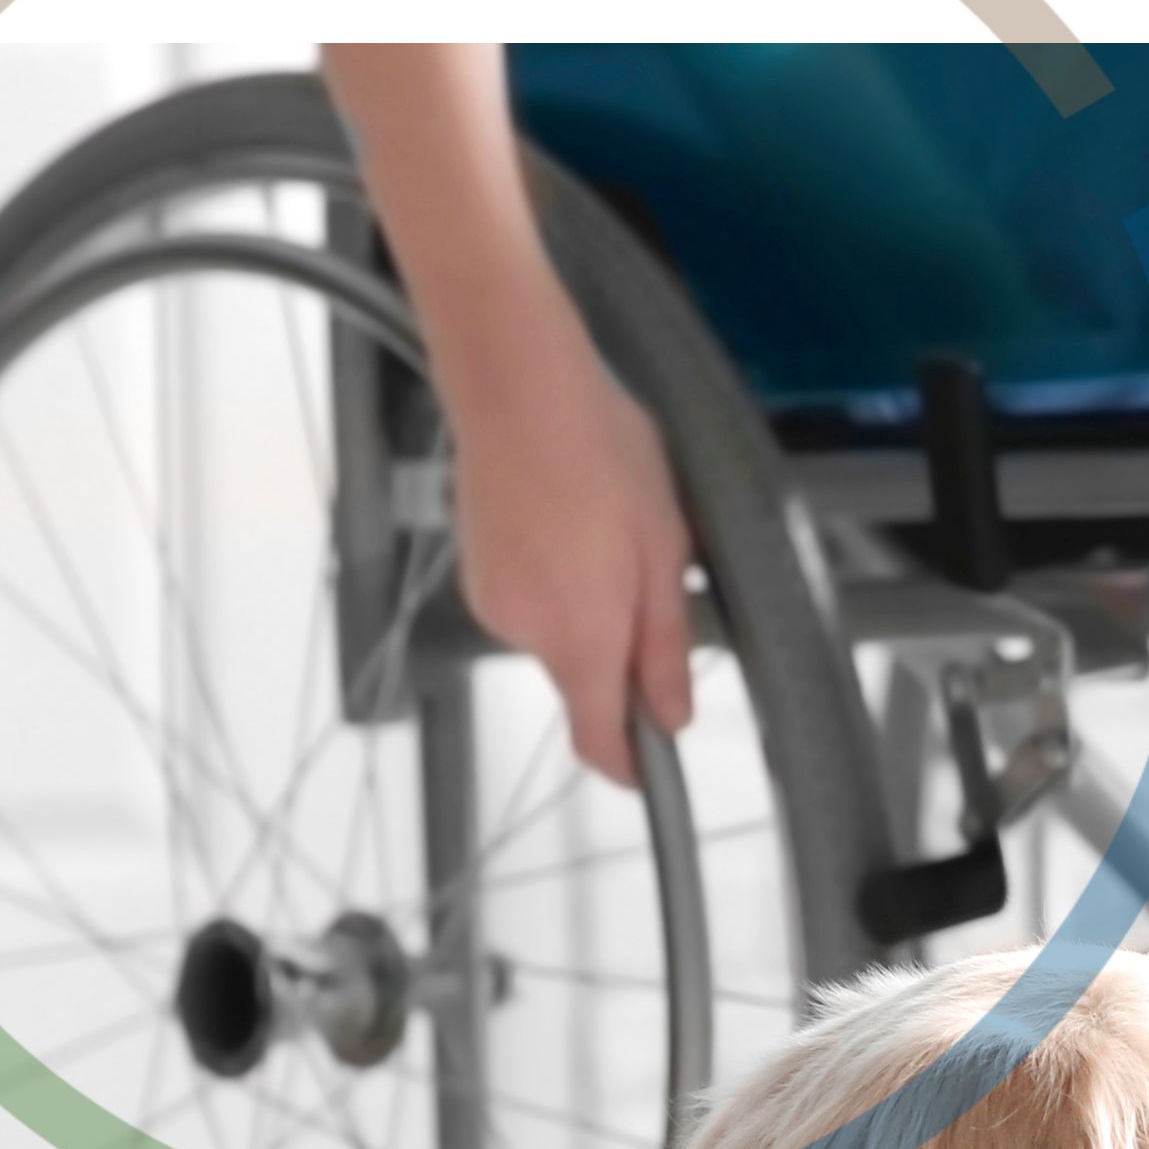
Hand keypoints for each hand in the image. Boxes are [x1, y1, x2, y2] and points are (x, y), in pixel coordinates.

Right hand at [433, 291, 699, 790]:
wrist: (516, 382)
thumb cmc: (602, 453)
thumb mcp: (663, 550)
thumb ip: (663, 645)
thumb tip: (671, 718)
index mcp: (580, 637)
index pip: (598, 742)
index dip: (631, 765)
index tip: (655, 766)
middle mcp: (524, 631)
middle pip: (584, 678)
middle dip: (621, 644)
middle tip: (649, 567)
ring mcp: (492, 599)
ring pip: (559, 631)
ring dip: (590, 602)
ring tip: (607, 524)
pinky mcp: (477, 568)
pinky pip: (531, 597)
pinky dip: (557, 575)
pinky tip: (571, 515)